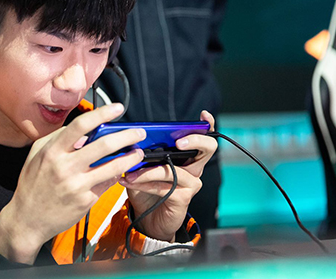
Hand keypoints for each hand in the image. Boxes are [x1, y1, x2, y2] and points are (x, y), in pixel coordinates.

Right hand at [0, 103, 145, 263]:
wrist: (27, 220)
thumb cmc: (32, 185)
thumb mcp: (36, 155)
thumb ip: (57, 138)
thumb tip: (81, 130)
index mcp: (52, 152)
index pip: (81, 126)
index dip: (102, 114)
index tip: (117, 108)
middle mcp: (65, 167)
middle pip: (103, 145)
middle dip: (126, 136)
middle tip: (138, 133)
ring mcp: (76, 185)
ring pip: (112, 167)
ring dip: (130, 158)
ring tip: (138, 153)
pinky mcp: (85, 201)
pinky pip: (106, 184)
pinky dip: (116, 175)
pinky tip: (121, 170)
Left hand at [118, 110, 217, 241]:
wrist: (148, 219)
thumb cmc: (147, 189)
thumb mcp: (144, 167)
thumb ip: (143, 154)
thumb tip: (131, 141)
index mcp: (187, 156)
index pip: (203, 138)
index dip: (207, 125)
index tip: (203, 115)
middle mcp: (194, 168)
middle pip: (207, 149)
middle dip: (195, 141)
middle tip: (178, 142)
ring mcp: (191, 184)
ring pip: (173, 170)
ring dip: (148, 171)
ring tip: (129, 173)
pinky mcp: (183, 198)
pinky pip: (163, 187)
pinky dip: (143, 184)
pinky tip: (128, 182)